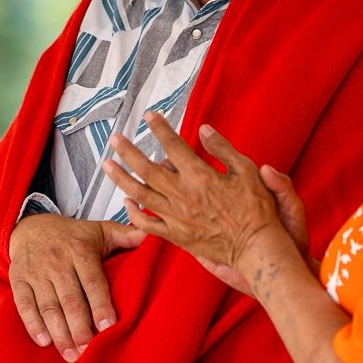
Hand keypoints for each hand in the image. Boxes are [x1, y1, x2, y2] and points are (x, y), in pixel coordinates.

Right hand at [7, 213, 144, 360]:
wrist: (30, 228)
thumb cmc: (72, 236)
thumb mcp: (100, 230)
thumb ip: (126, 234)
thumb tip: (152, 234)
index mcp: (80, 251)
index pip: (93, 282)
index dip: (100, 305)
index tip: (108, 328)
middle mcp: (57, 262)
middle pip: (70, 300)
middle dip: (80, 328)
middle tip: (89, 351)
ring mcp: (36, 272)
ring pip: (48, 307)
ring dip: (60, 333)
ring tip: (71, 355)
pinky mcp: (18, 280)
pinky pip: (24, 305)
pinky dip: (33, 324)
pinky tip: (45, 342)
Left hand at [101, 112, 304, 298]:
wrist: (255, 247)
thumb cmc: (255, 209)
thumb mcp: (246, 171)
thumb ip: (223, 149)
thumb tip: (204, 129)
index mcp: (200, 176)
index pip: (173, 146)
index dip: (160, 128)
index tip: (150, 115)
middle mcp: (182, 194)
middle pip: (146, 168)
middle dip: (127, 150)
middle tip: (114, 138)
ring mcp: (176, 216)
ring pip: (139, 194)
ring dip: (120, 178)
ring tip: (107, 164)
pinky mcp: (175, 235)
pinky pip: (147, 224)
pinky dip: (132, 213)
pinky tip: (125, 202)